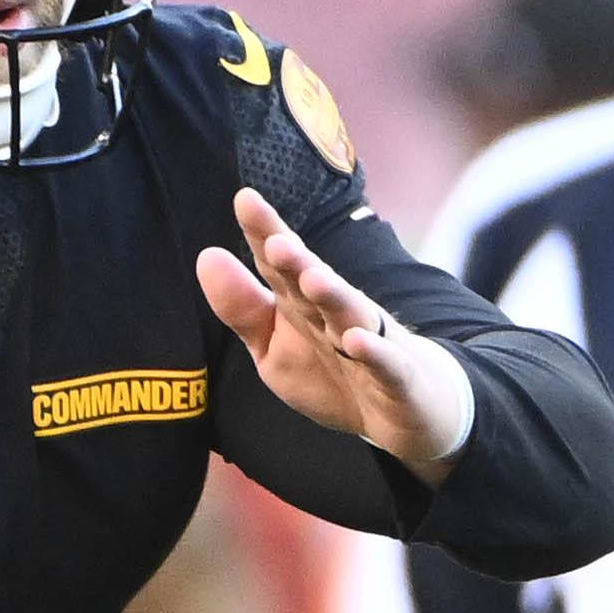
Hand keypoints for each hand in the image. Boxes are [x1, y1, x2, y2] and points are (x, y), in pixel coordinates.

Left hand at [195, 188, 476, 472]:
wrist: (406, 413)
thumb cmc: (333, 373)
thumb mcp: (274, 348)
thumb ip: (241, 308)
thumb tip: (207, 255)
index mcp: (305, 306)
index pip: (282, 267)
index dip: (266, 234)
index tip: (245, 199)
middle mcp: (338, 316)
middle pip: (316, 284)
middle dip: (298, 263)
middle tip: (276, 241)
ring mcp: (371, 345)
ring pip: (351, 316)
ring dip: (334, 297)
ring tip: (314, 278)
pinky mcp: (399, 380)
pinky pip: (386, 365)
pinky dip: (375, 354)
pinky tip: (356, 341)